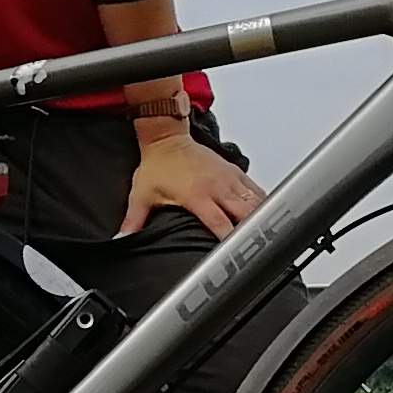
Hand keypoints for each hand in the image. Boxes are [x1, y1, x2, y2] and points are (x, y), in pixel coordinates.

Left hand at [123, 129, 263, 239]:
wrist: (166, 137)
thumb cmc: (156, 165)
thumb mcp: (141, 195)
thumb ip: (133, 221)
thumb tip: (121, 239)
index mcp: (196, 195)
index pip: (220, 223)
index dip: (230, 240)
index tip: (235, 255)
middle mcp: (216, 186)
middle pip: (245, 213)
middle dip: (253, 231)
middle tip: (259, 249)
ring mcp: (228, 178)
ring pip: (255, 201)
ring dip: (262, 218)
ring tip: (270, 236)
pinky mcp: (234, 171)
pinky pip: (255, 189)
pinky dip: (263, 203)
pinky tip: (269, 216)